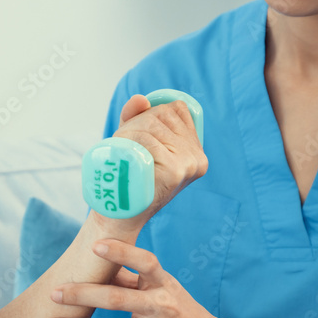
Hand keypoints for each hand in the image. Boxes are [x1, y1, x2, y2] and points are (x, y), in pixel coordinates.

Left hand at [44, 239, 223, 317]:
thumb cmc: (182, 312)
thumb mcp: (166, 290)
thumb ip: (135, 279)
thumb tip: (98, 259)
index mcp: (165, 284)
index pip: (145, 262)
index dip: (122, 252)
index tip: (95, 245)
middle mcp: (164, 306)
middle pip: (117, 298)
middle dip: (82, 295)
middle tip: (54, 292)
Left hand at [94, 95, 207, 230]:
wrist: (119, 218)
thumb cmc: (127, 180)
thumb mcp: (136, 143)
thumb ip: (137, 117)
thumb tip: (140, 99)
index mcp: (197, 153)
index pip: (177, 108)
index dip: (152, 113)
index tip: (135, 132)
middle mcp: (198, 158)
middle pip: (162, 115)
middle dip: (136, 122)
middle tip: (122, 144)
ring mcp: (188, 165)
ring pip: (152, 125)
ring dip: (128, 130)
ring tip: (120, 150)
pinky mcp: (175, 171)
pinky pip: (148, 140)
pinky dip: (130, 140)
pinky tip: (123, 152)